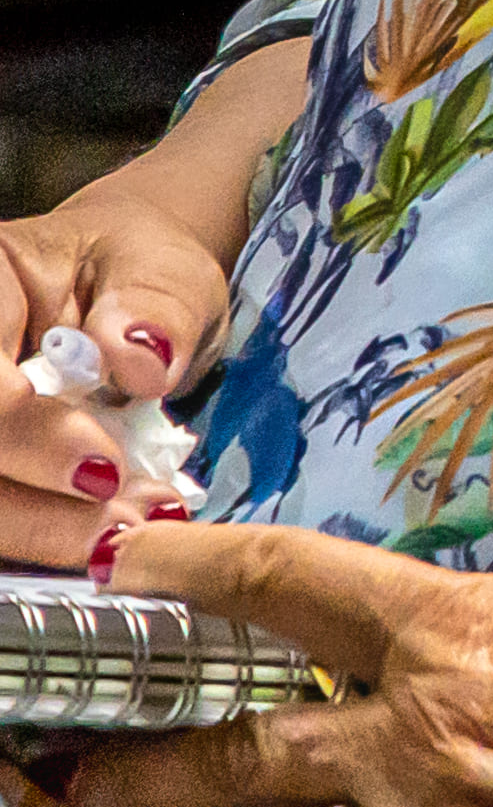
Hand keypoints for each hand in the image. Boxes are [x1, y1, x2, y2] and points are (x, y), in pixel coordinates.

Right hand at [0, 156, 246, 563]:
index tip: (104, 472)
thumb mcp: (162, 269)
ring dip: (43, 531)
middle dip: (38, 508)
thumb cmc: (134, 273)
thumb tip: (142, 359)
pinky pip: (0, 517)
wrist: (123, 298)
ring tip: (128, 532)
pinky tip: (104, 536)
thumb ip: (155, 306)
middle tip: (128, 525)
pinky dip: (44, 534)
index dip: (27, 434)